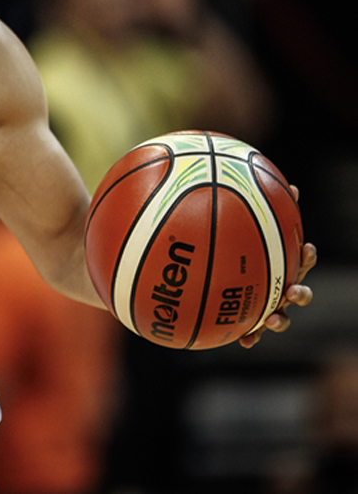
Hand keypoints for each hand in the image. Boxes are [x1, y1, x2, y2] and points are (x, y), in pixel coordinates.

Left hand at [240, 184, 314, 348]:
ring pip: (282, 316)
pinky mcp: (251, 321)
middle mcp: (279, 284)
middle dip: (300, 291)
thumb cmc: (227, 245)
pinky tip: (244, 341)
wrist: (211, 274)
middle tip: (294, 289)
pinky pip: (253, 331)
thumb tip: (246, 178)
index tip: (307, 249)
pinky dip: (252, 336)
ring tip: (274, 319)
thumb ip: (243, 208)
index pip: (300, 258)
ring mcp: (267, 305)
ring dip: (281, 319)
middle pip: (299, 290)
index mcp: (280, 262)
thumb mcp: (232, 225)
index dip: (307, 255)